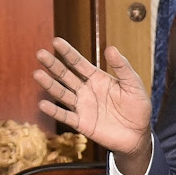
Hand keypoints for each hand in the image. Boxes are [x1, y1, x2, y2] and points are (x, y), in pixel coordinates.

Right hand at [33, 38, 151, 174]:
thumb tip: (110, 48)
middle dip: (53, 65)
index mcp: (98, 78)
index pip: (79, 63)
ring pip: (62, 94)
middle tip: (40, 53)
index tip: (56, 41)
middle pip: (66, 76)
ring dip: (50, 84)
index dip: (68, 52)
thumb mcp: (133, 84)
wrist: (138, 134)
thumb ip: (122, 67)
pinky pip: (66, 116)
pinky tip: (43, 104)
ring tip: (37, 74)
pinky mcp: (82, 123)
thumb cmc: (137, 107)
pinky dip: (54, 111)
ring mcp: (82, 106)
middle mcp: (86, 90)